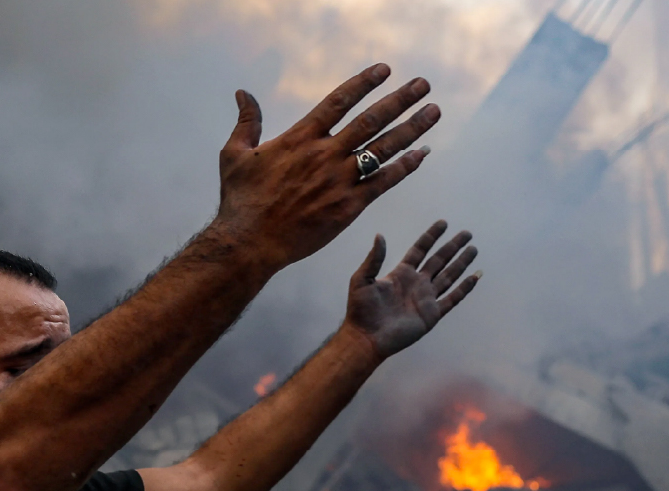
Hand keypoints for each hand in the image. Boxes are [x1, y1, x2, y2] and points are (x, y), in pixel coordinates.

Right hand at [211, 64, 440, 269]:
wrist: (250, 243)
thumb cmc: (240, 201)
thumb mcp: (234, 155)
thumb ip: (246, 122)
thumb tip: (242, 94)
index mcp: (300, 138)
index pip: (339, 101)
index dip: (364, 83)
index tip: (385, 69)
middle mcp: (324, 155)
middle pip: (371, 120)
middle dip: (400, 100)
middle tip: (423, 85)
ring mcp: (339, 181)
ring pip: (383, 149)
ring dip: (412, 128)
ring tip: (433, 112)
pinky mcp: (348, 207)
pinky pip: (383, 182)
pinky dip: (404, 167)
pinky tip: (422, 154)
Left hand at [344, 221, 480, 358]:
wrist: (367, 337)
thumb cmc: (361, 309)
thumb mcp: (362, 279)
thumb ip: (374, 259)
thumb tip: (380, 235)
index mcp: (401, 274)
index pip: (420, 250)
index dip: (431, 236)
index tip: (443, 223)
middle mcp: (416, 283)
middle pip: (439, 260)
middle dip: (452, 247)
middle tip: (467, 234)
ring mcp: (426, 298)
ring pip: (449, 276)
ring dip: (461, 263)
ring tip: (473, 249)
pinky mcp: (432, 314)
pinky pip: (452, 298)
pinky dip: (464, 288)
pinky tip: (475, 276)